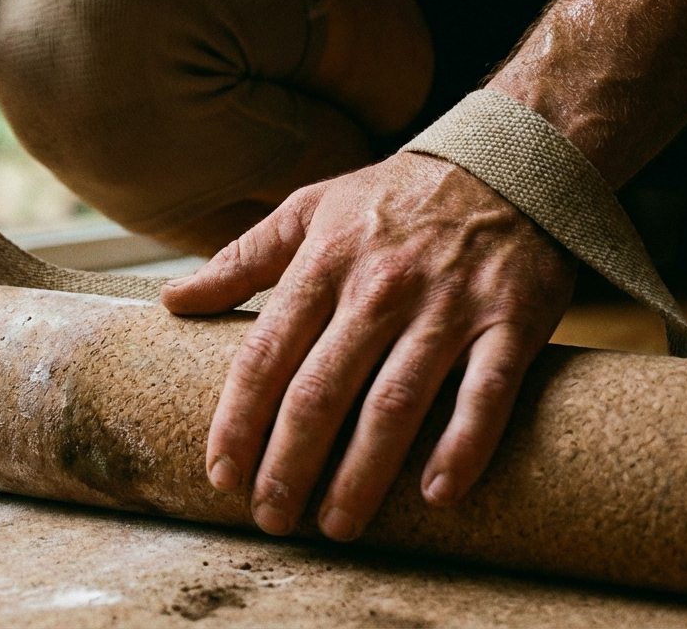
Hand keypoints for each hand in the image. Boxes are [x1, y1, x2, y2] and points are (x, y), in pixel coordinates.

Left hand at [161, 152, 575, 539]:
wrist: (510, 160)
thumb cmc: (393, 195)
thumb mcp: (309, 208)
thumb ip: (240, 260)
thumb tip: (172, 302)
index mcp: (324, 262)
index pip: (265, 355)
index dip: (238, 420)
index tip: (221, 474)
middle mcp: (381, 287)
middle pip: (320, 391)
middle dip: (289, 464)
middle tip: (270, 518)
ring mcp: (449, 306)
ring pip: (396, 403)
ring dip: (363, 474)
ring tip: (337, 526)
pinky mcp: (514, 320)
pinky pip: (487, 393)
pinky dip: (463, 445)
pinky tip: (436, 494)